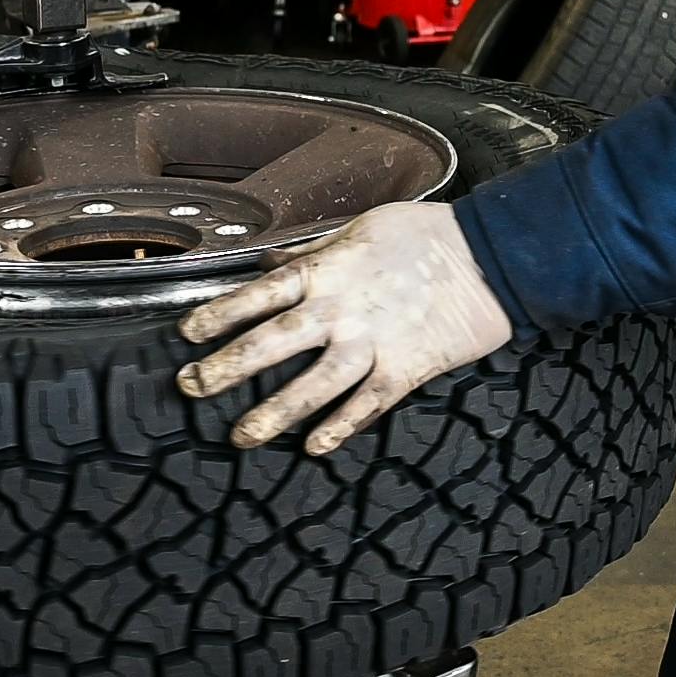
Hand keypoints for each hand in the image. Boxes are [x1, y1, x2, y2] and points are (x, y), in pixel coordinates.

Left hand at [175, 201, 514, 454]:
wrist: (487, 257)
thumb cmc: (422, 235)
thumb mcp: (359, 228)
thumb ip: (312, 252)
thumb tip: (268, 265)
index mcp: (327, 270)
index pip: (260, 294)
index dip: (221, 314)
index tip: (187, 334)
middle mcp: (341, 309)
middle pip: (275, 341)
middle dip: (230, 365)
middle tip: (192, 387)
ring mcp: (373, 341)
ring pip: (316, 383)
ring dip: (277, 412)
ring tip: (242, 436)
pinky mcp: (406, 368)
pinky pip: (368, 404)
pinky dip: (341, 426)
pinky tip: (314, 448)